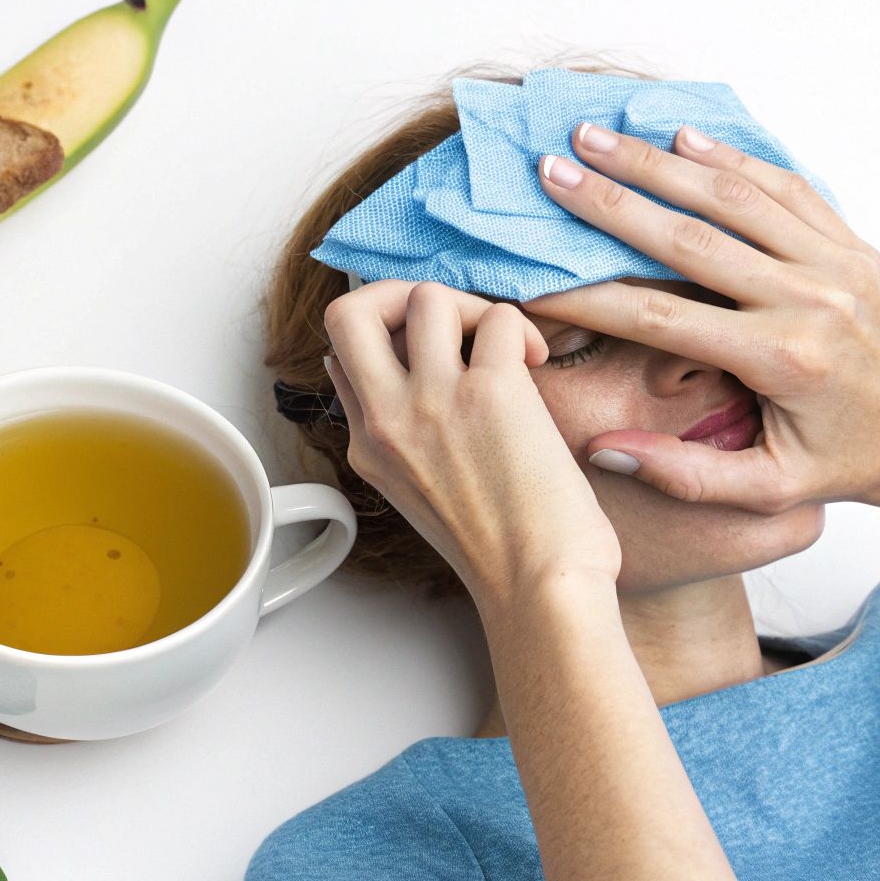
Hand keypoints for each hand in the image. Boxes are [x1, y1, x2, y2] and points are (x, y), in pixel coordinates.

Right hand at [324, 280, 622, 607]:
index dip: (385, 337)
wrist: (538, 588)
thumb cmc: (499, 551)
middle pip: (348, 311)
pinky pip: (499, 317)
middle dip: (394, 292)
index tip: (427, 350)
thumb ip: (392, 433)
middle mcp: (386, 419)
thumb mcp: (412, 492)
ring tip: (501, 346)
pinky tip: (536, 362)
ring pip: (426, 297)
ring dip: (471, 308)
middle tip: (441, 320)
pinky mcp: (489, 393)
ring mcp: (431, 402)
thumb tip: (377, 374)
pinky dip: (521, 330)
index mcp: (368, 445)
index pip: (341, 357)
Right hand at [525, 123, 879, 515]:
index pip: (658, 318)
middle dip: (609, 201)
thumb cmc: (848, 461)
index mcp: (779, 359)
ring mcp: (837, 263)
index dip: (587, 299)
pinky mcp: (854, 244)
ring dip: (658, 161)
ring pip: (734, 197)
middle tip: (552, 169)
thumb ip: (684, 475)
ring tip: (599, 135)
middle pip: (687, 237)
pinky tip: (683, 136)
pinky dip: (733, 156)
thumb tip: (602, 448)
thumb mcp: (769, 489)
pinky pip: (788, 186)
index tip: (532, 282)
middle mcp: (808, 300)